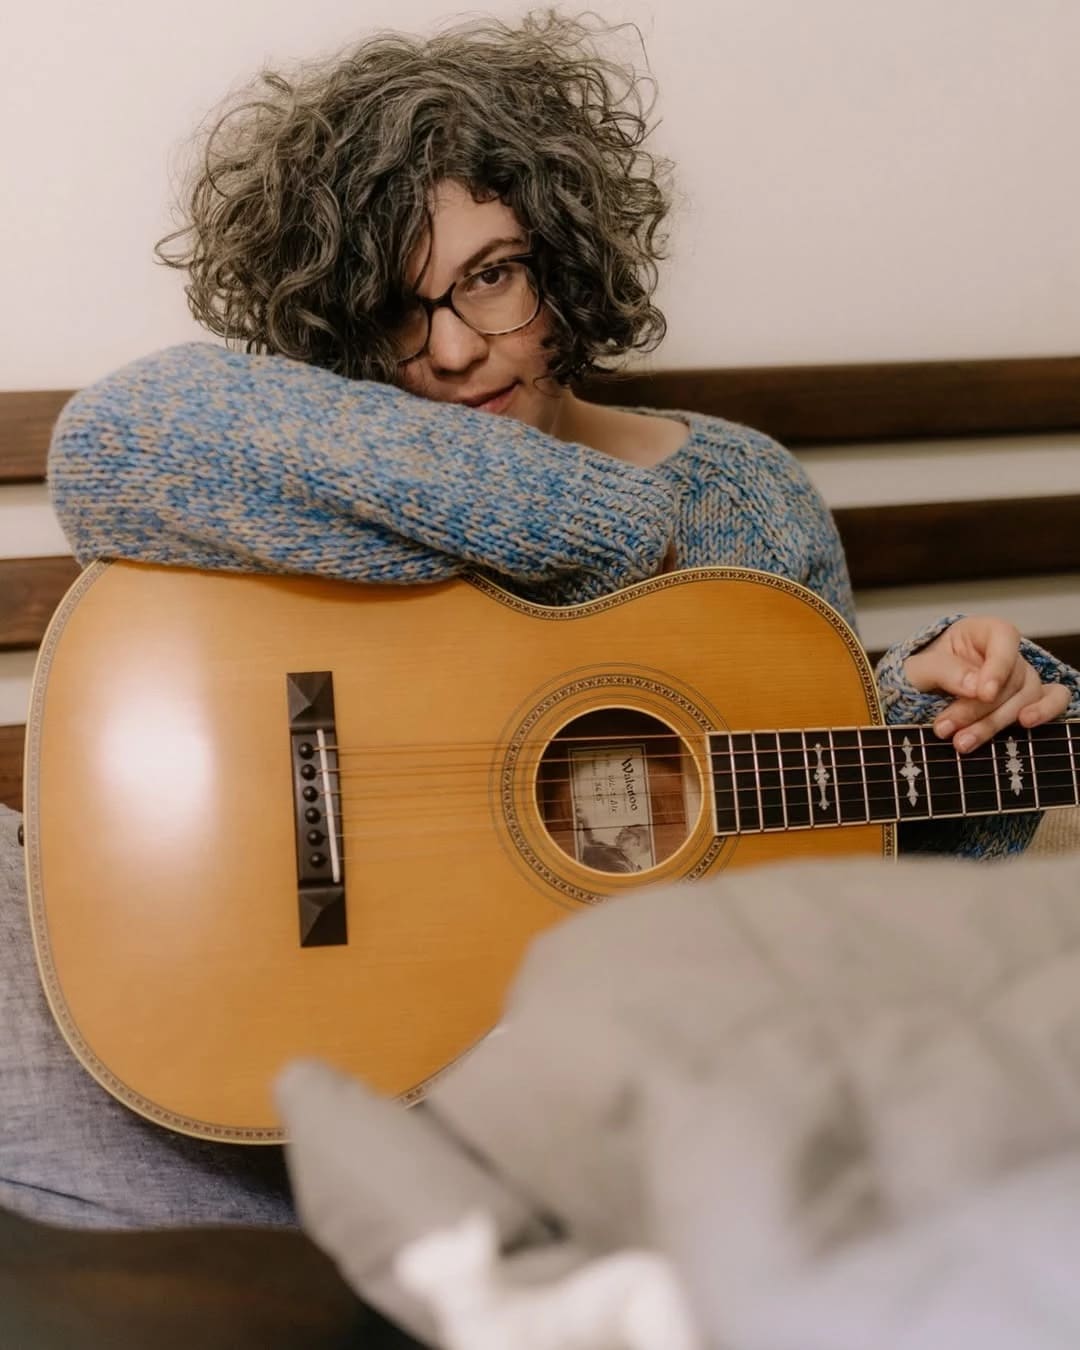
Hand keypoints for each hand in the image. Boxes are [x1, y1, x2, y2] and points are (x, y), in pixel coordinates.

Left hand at [903, 615, 1069, 751]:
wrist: (921, 693)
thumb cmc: (923, 673)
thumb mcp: (918, 667)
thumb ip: (942, 670)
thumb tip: (975, 687)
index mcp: (981, 632)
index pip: (1003, 638)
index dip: (998, 666)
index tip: (983, 693)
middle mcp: (1006, 652)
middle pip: (1010, 678)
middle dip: (977, 709)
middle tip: (946, 729)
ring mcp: (1020, 676)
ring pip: (1025, 698)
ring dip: (994, 723)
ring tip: (962, 742)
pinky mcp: (1028, 699)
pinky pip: (1054, 699)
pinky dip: (1046, 711)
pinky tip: (1027, 725)